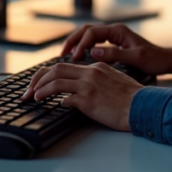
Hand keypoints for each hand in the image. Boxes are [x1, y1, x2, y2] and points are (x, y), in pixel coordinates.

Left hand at [21, 62, 141, 130]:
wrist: (143, 106)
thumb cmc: (132, 98)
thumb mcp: (114, 81)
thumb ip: (96, 81)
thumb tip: (78, 92)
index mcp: (96, 66)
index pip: (65, 65)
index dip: (48, 74)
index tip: (39, 82)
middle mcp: (91, 72)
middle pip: (56, 69)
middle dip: (38, 79)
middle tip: (28, 90)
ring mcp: (89, 85)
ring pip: (56, 81)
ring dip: (40, 89)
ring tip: (32, 97)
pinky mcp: (89, 100)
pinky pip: (65, 98)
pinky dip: (55, 100)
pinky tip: (49, 104)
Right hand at [61, 23, 171, 75]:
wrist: (166, 60)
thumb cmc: (154, 59)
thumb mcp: (135, 58)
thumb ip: (114, 54)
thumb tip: (94, 52)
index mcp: (118, 31)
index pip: (92, 33)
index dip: (81, 44)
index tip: (75, 57)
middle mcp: (114, 30)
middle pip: (86, 30)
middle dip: (73, 40)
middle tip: (62, 53)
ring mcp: (114, 36)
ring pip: (89, 34)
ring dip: (77, 42)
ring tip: (66, 54)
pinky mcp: (114, 43)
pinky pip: (94, 41)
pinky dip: (84, 47)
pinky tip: (79, 57)